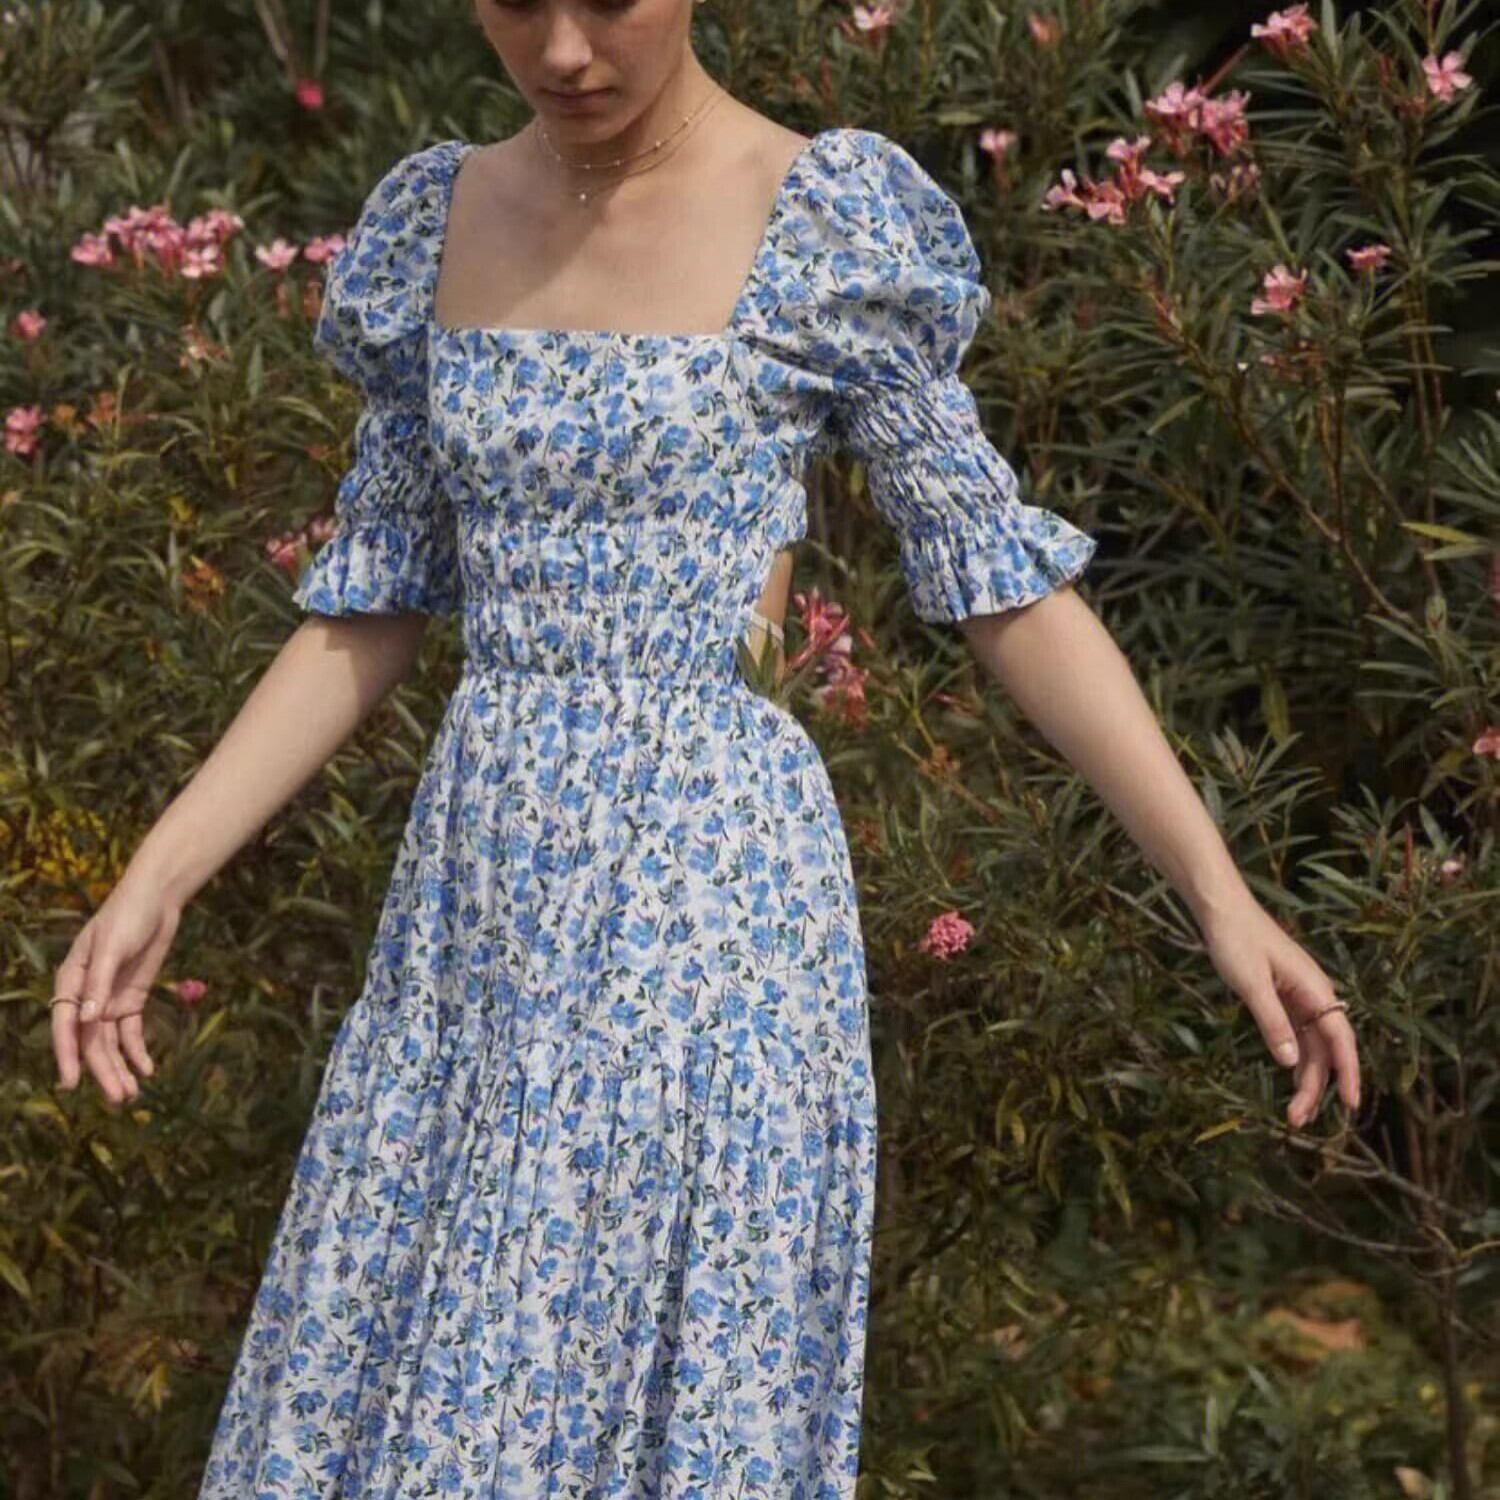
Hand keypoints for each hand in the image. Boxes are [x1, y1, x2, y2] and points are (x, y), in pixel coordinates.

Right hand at [51, 872, 182, 1105]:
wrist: (157, 899)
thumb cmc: (127, 916)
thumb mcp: (112, 947)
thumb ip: (100, 983)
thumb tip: (87, 1020)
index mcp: (71, 980)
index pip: (66, 1025)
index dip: (68, 1055)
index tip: (72, 1083)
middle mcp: (86, 996)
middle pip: (91, 1041)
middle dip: (102, 1071)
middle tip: (118, 1099)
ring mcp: (108, 999)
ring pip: (110, 1042)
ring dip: (118, 1068)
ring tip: (130, 1095)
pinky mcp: (131, 999)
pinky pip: (130, 1032)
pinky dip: (136, 1052)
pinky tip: (146, 1071)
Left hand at [1198, 896, 1360, 1128]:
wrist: (1222, 909)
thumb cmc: (1236, 940)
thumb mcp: (1250, 983)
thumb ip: (1271, 1021)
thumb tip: (1290, 1062)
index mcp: (1315, 989)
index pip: (1340, 1039)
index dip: (1348, 1073)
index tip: (1350, 1105)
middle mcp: (1314, 995)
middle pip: (1326, 1049)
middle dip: (1318, 1087)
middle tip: (1298, 1120)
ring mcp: (1299, 996)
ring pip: (1311, 1045)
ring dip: (1306, 1077)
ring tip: (1294, 1113)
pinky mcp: (1282, 996)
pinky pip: (1297, 1033)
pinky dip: (1295, 1057)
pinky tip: (1290, 1077)